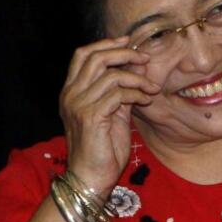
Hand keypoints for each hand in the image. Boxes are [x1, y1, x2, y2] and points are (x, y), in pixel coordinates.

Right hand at [59, 36, 159, 195]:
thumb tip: (136, 70)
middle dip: (124, 53)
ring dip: (137, 79)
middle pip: (95, 58)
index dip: (105, 44)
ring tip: (151, 89)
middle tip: (144, 59)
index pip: (82, 55)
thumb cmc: (102, 149)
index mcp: (71, 91)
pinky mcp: (91, 116)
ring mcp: (78, 105)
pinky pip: (118, 94)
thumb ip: (118, 92)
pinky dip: (136, 94)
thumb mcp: (111, 114)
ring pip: (111, 75)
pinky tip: (145, 101)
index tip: (128, 42)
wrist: (91, 179)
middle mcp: (70, 95)